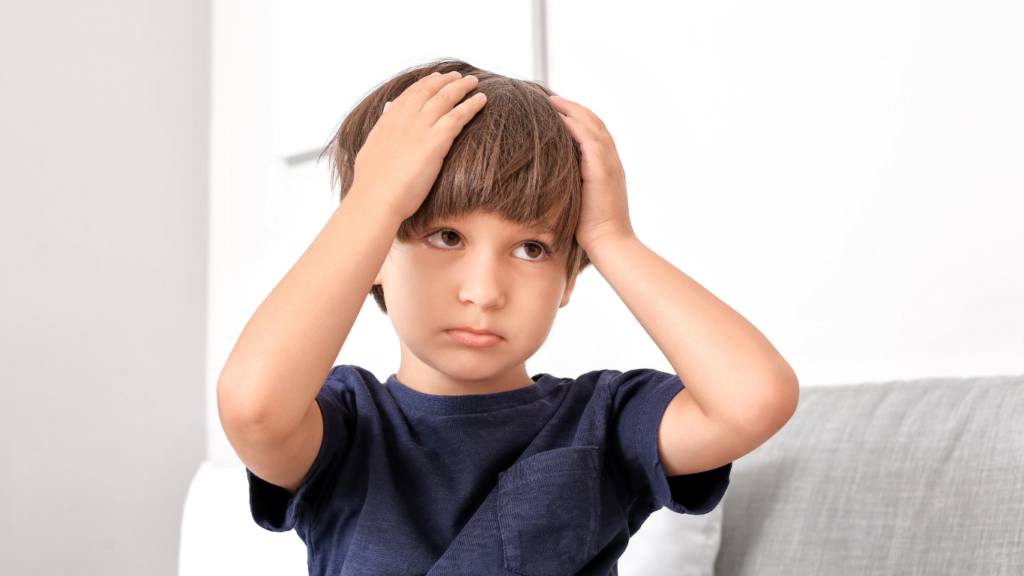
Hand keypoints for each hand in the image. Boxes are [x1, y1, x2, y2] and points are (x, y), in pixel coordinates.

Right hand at [350, 71, 486, 219]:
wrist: (375, 199)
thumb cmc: (372, 183)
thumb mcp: (371, 147)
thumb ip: (381, 127)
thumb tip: (386, 109)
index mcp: (388, 121)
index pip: (410, 94)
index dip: (425, 83)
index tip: (436, 77)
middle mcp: (404, 118)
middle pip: (429, 90)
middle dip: (446, 80)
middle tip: (458, 76)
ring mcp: (420, 127)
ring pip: (445, 98)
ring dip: (462, 87)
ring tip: (473, 82)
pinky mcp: (435, 140)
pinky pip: (459, 116)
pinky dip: (472, 105)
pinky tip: (482, 100)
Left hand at [549, 95, 633, 251]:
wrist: (609, 243)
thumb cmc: (591, 230)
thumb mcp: (580, 201)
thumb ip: (571, 186)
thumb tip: (550, 183)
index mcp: (609, 167)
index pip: (596, 133)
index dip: (579, 119)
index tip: (559, 111)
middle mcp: (612, 160)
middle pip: (595, 122)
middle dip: (574, 108)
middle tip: (552, 99)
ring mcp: (609, 163)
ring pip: (592, 124)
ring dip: (571, 110)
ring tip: (552, 101)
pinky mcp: (602, 169)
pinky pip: (588, 137)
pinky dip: (573, 124)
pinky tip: (557, 117)